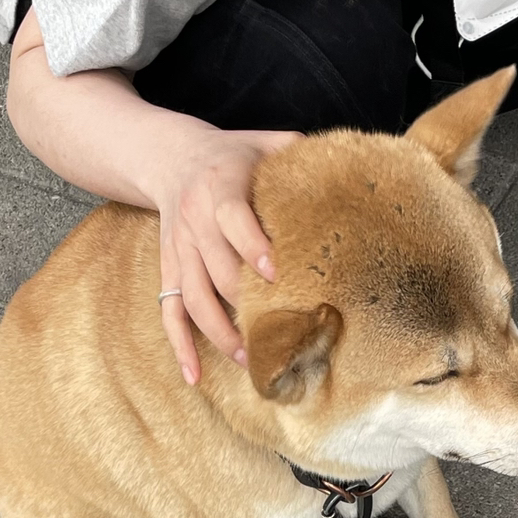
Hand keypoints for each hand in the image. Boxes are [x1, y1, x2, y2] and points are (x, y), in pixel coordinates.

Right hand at [153, 126, 301, 383]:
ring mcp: (178, 249)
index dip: (251, 246)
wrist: (170, 157)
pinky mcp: (168, 269)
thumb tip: (350, 170)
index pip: (231, 218)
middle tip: (282, 332)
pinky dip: (179, 346)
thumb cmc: (233, 154)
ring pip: (193, 298)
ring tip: (250, 357)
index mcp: (219, 185)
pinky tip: (195, 376)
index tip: (276, 274)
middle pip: (215, 270)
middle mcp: (194, 220)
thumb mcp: (265, 142)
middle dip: (246, 304)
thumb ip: (299, 152)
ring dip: (220, 332)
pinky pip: (169, 311)